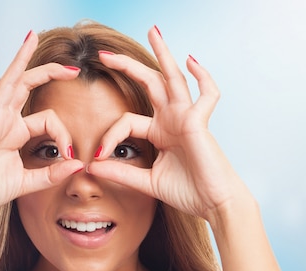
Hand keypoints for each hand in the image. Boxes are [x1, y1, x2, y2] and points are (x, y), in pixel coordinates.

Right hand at [0, 32, 83, 223]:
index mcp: (15, 133)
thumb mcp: (26, 183)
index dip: (64, 134)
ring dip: (20, 60)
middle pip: (27, 87)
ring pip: (8, 83)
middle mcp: (4, 122)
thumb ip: (51, 175)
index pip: (49, 120)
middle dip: (49, 72)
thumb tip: (79, 165)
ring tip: (31, 37)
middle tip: (73, 66)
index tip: (71, 155)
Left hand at [87, 27, 250, 222]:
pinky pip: (206, 93)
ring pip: (173, 78)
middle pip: (148, 84)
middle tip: (104, 53)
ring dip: (163, 54)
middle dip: (127, 67)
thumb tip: (92, 166)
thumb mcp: (147, 182)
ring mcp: (187, 118)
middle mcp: (172, 120)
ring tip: (152, 31)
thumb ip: (121, 173)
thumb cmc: (188, 192)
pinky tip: (190, 61)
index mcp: (160, 133)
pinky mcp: (199, 122)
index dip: (110, 136)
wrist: (213, 204)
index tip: (97, 156)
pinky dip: (202, 76)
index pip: (128, 121)